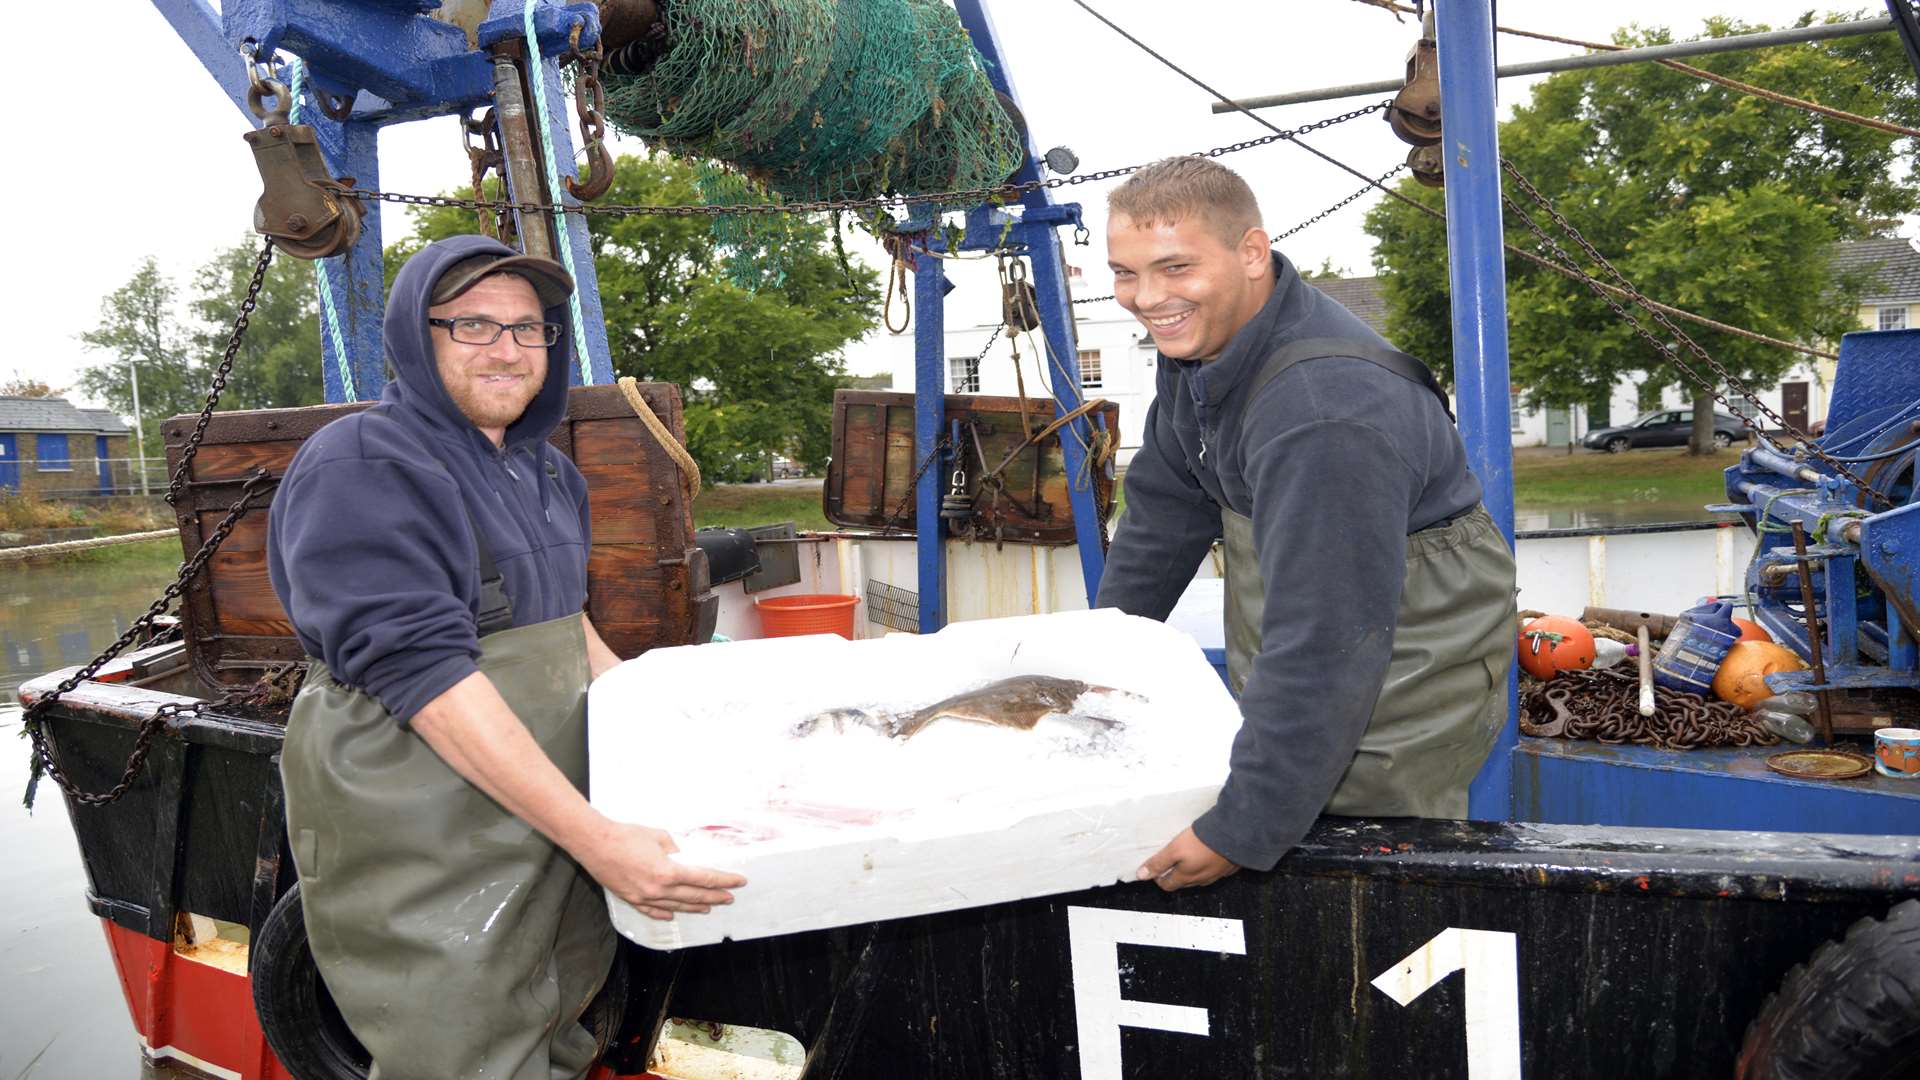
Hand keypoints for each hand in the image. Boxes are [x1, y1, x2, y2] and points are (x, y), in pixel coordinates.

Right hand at [576, 820, 745, 920]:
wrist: (594, 843)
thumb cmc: (625, 835)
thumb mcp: (659, 836)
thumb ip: (676, 849)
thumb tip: (685, 857)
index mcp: (668, 872)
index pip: (704, 879)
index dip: (723, 881)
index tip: (738, 881)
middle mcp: (658, 889)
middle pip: (694, 896)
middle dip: (715, 897)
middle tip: (729, 897)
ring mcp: (644, 897)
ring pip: (676, 906)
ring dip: (694, 908)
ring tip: (708, 908)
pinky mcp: (631, 899)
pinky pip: (652, 911)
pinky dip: (664, 913)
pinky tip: (673, 915)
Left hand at [1136, 826, 1239, 891]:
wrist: (1235, 835)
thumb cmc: (1203, 842)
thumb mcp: (1174, 850)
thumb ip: (1158, 863)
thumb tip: (1141, 875)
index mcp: (1186, 877)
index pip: (1168, 885)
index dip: (1159, 878)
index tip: (1155, 870)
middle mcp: (1201, 879)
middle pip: (1183, 882)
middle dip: (1174, 875)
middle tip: (1169, 863)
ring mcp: (1216, 874)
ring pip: (1199, 877)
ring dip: (1191, 871)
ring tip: (1187, 857)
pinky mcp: (1228, 866)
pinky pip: (1214, 870)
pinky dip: (1208, 865)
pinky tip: (1208, 854)